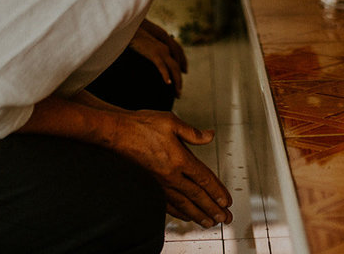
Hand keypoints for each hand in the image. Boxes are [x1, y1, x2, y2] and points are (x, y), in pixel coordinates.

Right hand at [114, 110, 232, 225]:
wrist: (116, 133)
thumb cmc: (142, 125)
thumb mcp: (171, 122)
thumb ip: (192, 133)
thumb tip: (210, 136)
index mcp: (179, 159)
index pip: (203, 179)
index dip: (217, 191)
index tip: (226, 201)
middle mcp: (170, 175)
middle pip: (197, 196)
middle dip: (213, 208)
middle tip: (225, 218)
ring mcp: (159, 182)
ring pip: (183, 204)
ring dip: (198, 214)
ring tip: (210, 222)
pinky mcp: (150, 185)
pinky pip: (167, 203)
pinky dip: (179, 212)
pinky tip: (186, 216)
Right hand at [129, 20, 186, 97]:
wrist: (131, 30)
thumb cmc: (136, 40)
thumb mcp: (146, 50)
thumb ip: (152, 57)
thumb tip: (153, 65)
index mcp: (164, 48)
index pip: (176, 62)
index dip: (179, 74)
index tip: (179, 85)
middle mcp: (166, 49)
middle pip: (177, 67)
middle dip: (179, 82)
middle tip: (179, 94)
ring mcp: (161, 51)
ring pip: (173, 68)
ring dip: (177, 81)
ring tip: (177, 93)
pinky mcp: (153, 53)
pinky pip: (162, 66)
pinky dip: (166, 75)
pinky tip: (167, 83)